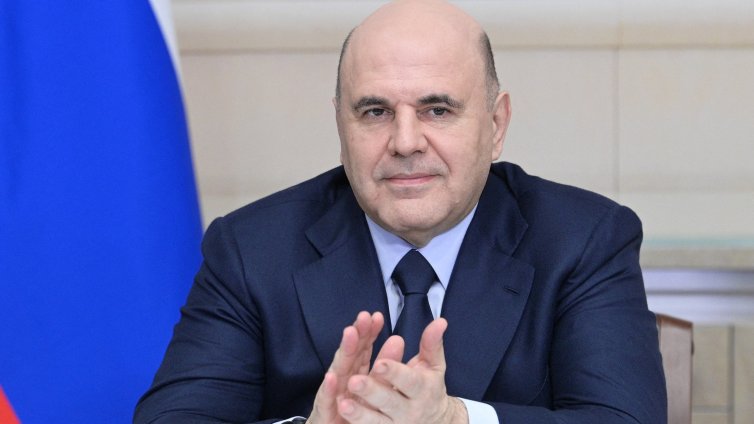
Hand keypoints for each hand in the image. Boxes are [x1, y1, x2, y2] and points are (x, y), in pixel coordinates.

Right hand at [308, 311, 384, 423]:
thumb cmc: (356, 411)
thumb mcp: (376, 387)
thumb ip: (386, 364)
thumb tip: (399, 339)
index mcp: (356, 373)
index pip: (363, 349)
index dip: (369, 332)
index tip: (377, 316)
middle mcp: (343, 381)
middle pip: (351, 355)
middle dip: (357, 335)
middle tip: (364, 317)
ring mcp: (333, 396)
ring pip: (338, 372)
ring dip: (343, 353)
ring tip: (350, 335)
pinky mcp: (325, 413)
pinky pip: (327, 401)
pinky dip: (328, 389)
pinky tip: (331, 377)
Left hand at [338, 318, 468, 423]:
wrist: (436, 423)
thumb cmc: (429, 388)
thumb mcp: (434, 366)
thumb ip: (432, 344)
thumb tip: (440, 321)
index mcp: (423, 389)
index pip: (409, 380)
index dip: (394, 372)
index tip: (380, 363)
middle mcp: (410, 410)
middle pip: (389, 401)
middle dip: (372, 391)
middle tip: (355, 381)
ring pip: (377, 422)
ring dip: (359, 414)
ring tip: (343, 404)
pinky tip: (342, 416)